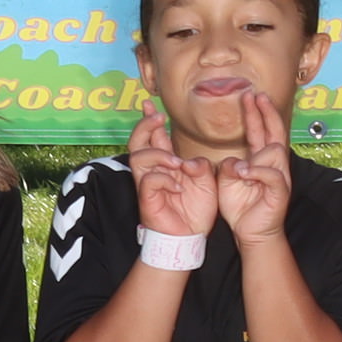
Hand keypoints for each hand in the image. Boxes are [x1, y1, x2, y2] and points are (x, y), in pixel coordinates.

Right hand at [126, 107, 216, 239]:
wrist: (190, 237)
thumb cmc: (194, 209)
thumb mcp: (205, 181)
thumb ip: (199, 165)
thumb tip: (189, 161)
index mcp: (165, 164)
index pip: (152, 137)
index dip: (149, 119)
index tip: (151, 104)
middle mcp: (153, 171)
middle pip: (136, 142)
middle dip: (144, 126)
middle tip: (156, 118)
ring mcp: (148, 185)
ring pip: (139, 157)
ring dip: (158, 155)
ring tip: (177, 163)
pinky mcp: (147, 199)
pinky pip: (149, 181)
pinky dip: (165, 179)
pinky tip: (178, 187)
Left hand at [214, 87, 294, 246]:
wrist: (251, 232)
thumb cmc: (241, 207)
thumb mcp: (228, 181)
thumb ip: (229, 165)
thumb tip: (234, 161)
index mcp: (261, 161)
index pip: (261, 131)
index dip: (257, 114)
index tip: (251, 96)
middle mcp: (274, 165)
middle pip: (275, 133)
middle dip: (265, 113)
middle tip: (256, 95)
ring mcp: (280, 177)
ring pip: (274, 152)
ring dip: (255, 156)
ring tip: (240, 171)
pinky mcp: (280, 192)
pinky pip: (272, 174)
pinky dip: (258, 171)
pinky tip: (245, 173)